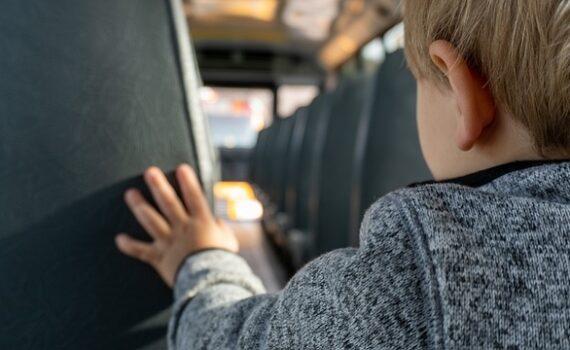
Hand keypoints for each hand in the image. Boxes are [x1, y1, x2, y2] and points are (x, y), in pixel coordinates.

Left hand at [115, 164, 238, 286]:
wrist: (211, 282)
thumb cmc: (223, 261)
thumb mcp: (228, 241)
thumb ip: (221, 228)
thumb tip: (217, 222)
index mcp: (202, 222)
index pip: (194, 197)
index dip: (188, 182)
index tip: (181, 168)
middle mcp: (183, 228)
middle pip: (168, 203)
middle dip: (159, 186)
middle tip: (149, 172)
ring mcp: (169, 242)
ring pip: (151, 221)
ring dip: (139, 206)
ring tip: (130, 193)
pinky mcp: (160, 258)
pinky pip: (141, 251)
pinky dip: (129, 246)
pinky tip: (118, 238)